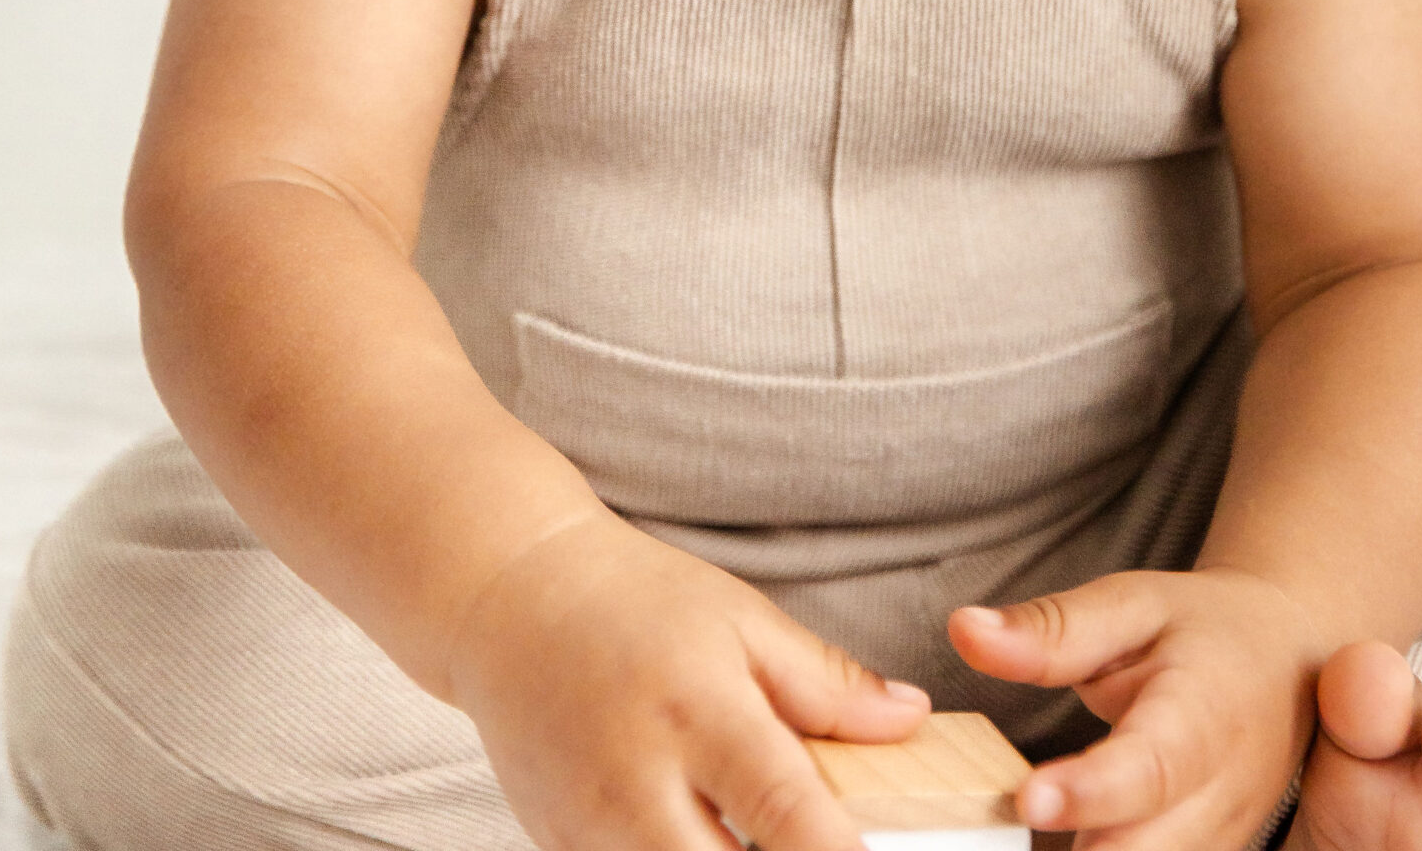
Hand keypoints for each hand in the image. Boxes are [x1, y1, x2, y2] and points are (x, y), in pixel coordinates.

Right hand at [448, 508, 930, 850]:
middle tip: (817, 841)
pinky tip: (701, 835)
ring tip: (753, 832)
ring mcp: (591, 833)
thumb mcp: (741, 618)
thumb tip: (910, 721)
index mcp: (702, 716)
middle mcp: (640, 787)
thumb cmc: (634, 599)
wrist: (510, 595)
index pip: (790, 819)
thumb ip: (826, 684)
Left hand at [949, 567, 1318, 848]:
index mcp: (1202, 716)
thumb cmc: (1203, 631)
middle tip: (987, 834)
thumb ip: (1052, 629)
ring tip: (997, 838)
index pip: (1148, 767)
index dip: (1090, 791)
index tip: (1029, 798)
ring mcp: (1217, 845)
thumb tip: (964, 631)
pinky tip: (1062, 843)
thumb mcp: (1132, 604)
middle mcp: (1218, 799)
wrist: (1289, 665)